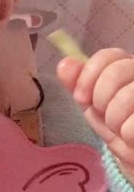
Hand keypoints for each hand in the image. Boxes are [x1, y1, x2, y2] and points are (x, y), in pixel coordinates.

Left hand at [57, 48, 133, 181]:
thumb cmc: (124, 134)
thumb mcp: (98, 110)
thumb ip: (81, 86)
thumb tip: (65, 64)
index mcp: (133, 70)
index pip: (110, 56)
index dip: (89, 74)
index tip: (80, 97)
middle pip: (115, 73)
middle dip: (101, 101)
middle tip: (108, 119)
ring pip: (125, 98)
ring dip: (115, 122)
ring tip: (123, 130)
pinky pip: (132, 126)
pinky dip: (127, 136)